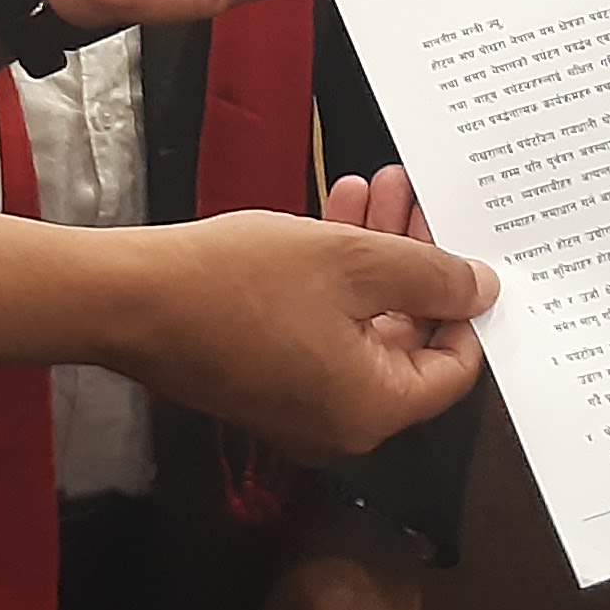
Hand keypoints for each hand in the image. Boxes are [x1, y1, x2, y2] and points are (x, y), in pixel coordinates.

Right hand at [108, 183, 491, 459]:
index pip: (455, 367)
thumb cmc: (236, 284)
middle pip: (406, 338)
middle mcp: (342, 421)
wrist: (129, 300)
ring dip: (373, 255)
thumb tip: (481, 289)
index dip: (465, 304)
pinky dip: (334, 277)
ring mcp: (299, 404)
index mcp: (374, 408)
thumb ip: (429, 274)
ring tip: (376, 188)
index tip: (462, 249)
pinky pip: (321, 329)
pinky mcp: (265, 379)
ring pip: (362, 325)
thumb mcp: (353, 261)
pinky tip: (334, 215)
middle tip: (414, 198)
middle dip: (413, 259)